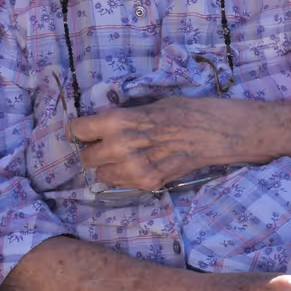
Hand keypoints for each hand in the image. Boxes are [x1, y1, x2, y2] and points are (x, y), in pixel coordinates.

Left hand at [68, 95, 251, 190]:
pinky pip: (122, 183)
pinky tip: (145, 164)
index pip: (77, 130)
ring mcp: (132, 168)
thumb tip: (100, 124)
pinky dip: (128, 176)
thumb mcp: (145, 106)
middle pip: (86, 157)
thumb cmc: (181, 112)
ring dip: (110, 167)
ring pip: (101, 174)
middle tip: (109, 147)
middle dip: (95, 151)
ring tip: (128, 158)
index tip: (85, 133)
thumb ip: (120, 118)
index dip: (80, 132)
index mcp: (116, 121)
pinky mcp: (146, 183)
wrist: (212, 133)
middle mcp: (118, 147)